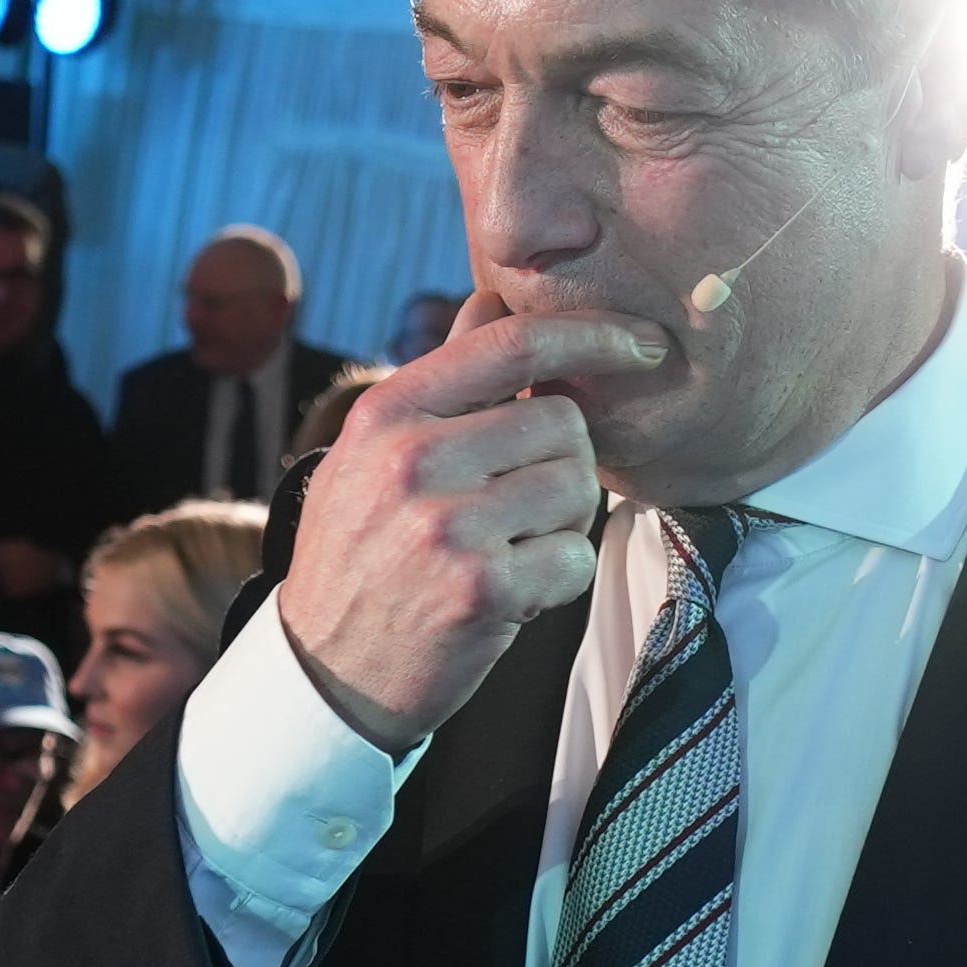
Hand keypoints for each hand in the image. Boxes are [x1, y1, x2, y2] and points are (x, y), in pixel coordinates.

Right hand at [271, 303, 669, 751]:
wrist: (325, 673)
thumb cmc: (362, 555)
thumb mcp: (374, 453)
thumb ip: (444, 377)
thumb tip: (493, 294)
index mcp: (389, 412)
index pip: (511, 343)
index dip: (592, 335)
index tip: (642, 346)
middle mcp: (412, 459)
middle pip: (563, 423)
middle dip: (563, 466)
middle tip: (520, 510)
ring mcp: (446, 525)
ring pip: (577, 490)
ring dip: (561, 526)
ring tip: (507, 552)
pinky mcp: (481, 589)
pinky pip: (575, 558)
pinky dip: (557, 580)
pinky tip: (510, 593)